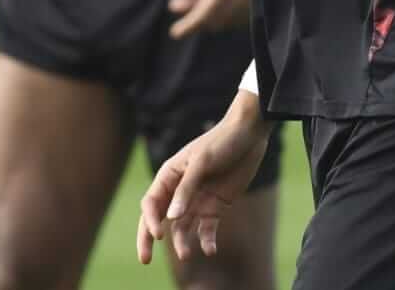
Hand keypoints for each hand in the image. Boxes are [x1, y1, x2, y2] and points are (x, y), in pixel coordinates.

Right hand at [137, 93, 270, 263]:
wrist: (249, 135)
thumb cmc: (221, 141)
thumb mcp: (202, 162)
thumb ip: (186, 189)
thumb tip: (170, 218)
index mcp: (170, 175)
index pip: (151, 203)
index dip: (150, 220)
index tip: (159, 235)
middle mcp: (180, 190)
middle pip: (159, 218)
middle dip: (149, 239)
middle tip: (144, 260)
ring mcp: (197, 199)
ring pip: (182, 227)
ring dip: (182, 242)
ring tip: (187, 255)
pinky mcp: (215, 206)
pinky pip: (206, 228)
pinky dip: (206, 240)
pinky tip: (210, 250)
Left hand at [167, 0, 255, 38]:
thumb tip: (175, 9)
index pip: (201, 16)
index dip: (187, 26)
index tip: (175, 32)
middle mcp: (241, 2)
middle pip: (211, 23)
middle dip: (199, 16)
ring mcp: (251, 8)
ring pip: (223, 24)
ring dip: (212, 15)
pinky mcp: (256, 11)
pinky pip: (234, 22)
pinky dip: (224, 14)